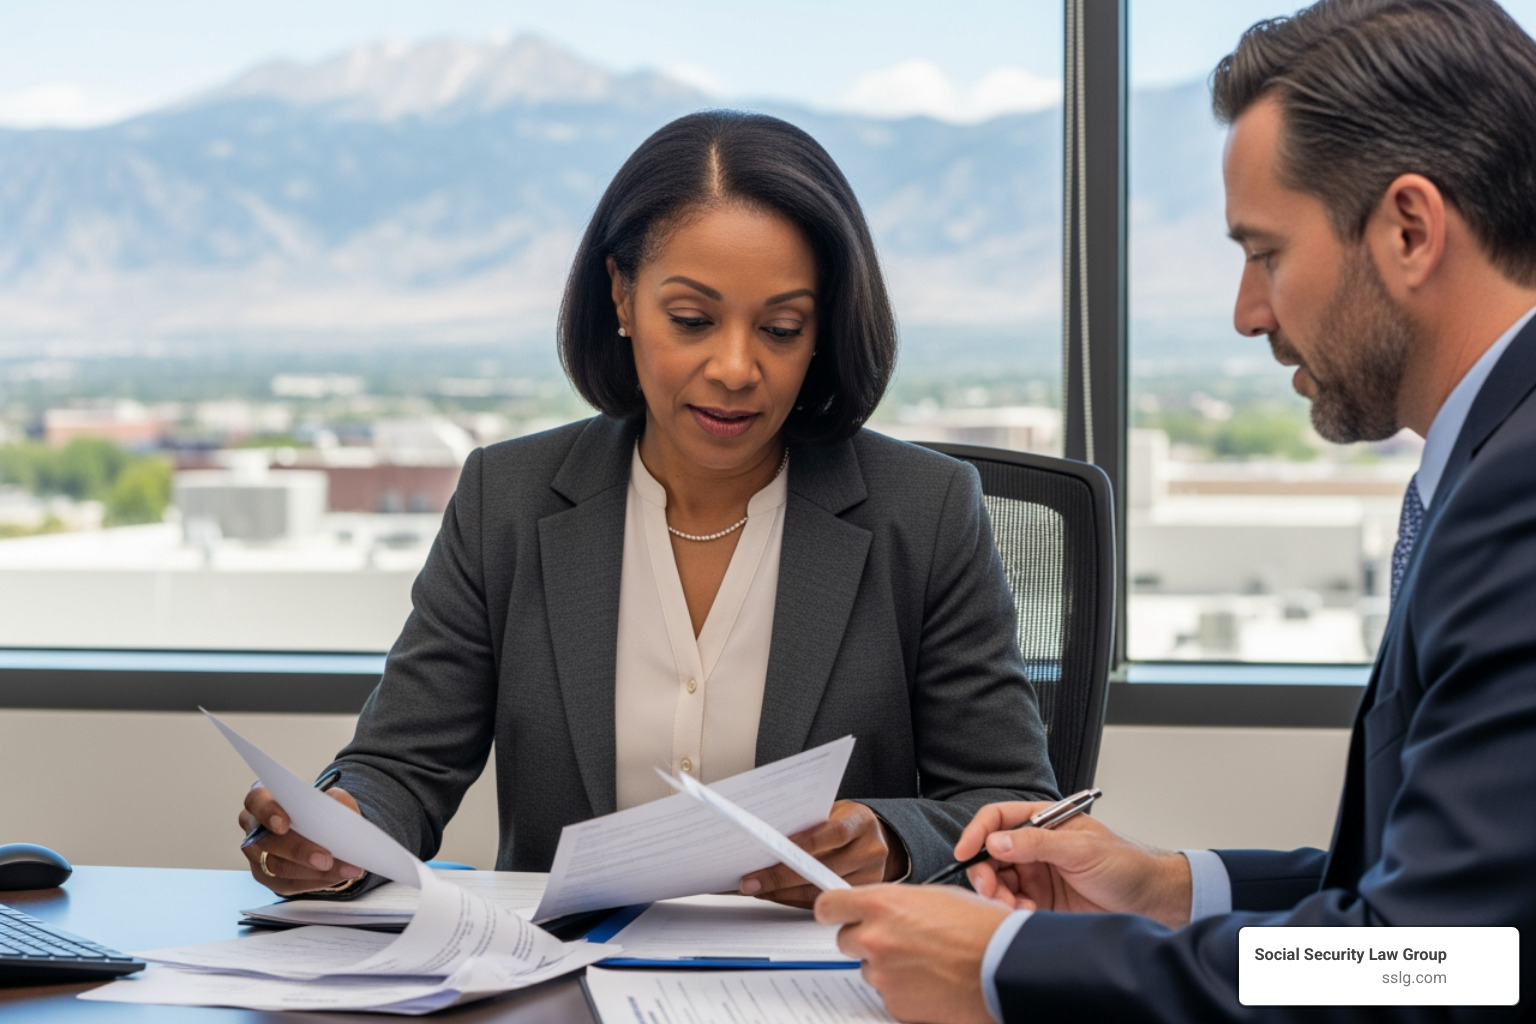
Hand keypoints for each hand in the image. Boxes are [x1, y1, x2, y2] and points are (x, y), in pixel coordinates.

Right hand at [239, 783, 365, 895]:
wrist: (320, 834)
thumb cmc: (319, 812)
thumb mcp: (331, 800)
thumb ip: (334, 798)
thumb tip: (336, 803)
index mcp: (263, 800)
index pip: (256, 801)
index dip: (267, 812)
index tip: (283, 825)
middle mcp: (254, 828)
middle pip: (268, 841)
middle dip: (299, 851)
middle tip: (326, 858)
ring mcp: (257, 854)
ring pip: (277, 866)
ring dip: (313, 871)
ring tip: (343, 870)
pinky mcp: (266, 876)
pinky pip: (287, 883)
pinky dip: (314, 881)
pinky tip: (334, 876)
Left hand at [739, 800, 906, 908]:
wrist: (875, 838)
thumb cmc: (844, 821)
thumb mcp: (832, 811)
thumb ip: (807, 822)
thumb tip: (763, 840)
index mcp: (861, 821)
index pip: (833, 833)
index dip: (801, 844)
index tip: (769, 851)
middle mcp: (870, 849)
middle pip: (823, 867)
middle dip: (781, 876)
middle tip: (749, 882)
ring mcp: (871, 876)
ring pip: (820, 890)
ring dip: (783, 892)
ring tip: (756, 889)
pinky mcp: (863, 897)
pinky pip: (824, 901)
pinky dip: (796, 900)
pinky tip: (775, 895)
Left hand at [816, 884, 1006, 1023]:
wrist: (1004, 966)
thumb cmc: (980, 928)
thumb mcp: (934, 896)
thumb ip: (897, 903)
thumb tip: (883, 908)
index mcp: (881, 905)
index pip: (828, 905)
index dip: (833, 909)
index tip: (836, 912)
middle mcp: (874, 939)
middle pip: (845, 940)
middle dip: (866, 939)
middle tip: (897, 939)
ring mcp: (883, 975)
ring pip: (870, 969)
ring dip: (889, 966)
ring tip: (926, 961)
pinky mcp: (896, 1005)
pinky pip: (889, 994)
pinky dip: (905, 989)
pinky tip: (931, 980)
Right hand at [956, 800, 1191, 927]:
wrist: (1151, 902)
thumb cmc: (1126, 865)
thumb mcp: (1081, 849)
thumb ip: (1037, 843)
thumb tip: (996, 842)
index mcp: (1043, 822)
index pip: (998, 819)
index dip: (977, 833)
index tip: (965, 852)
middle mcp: (1035, 846)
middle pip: (990, 854)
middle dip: (984, 872)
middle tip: (990, 891)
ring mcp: (1036, 874)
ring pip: (997, 882)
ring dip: (998, 896)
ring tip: (1015, 908)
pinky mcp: (1041, 901)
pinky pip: (1011, 904)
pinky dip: (1011, 911)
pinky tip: (1028, 916)